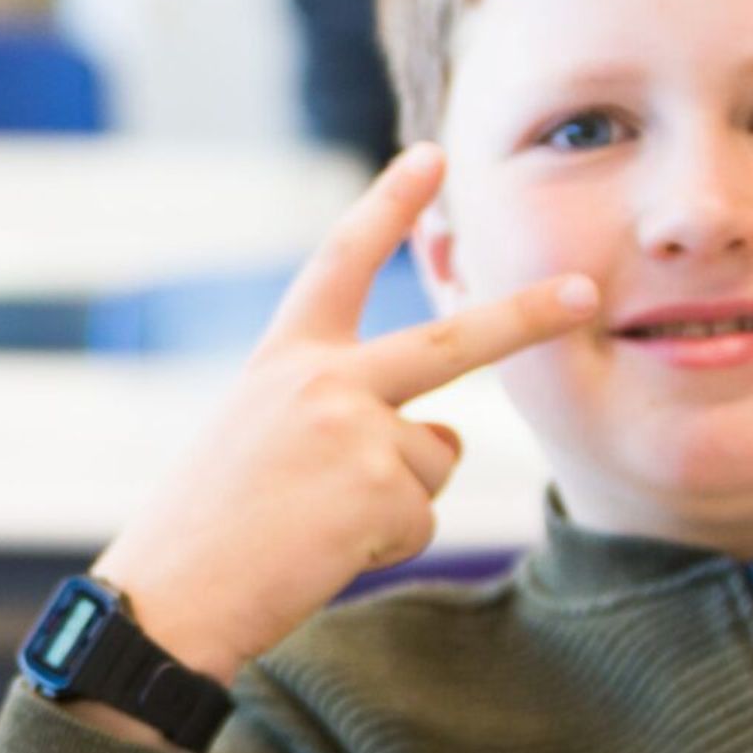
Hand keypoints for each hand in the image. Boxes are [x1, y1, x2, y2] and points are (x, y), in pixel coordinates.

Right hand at [93, 146, 595, 692]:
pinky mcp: (378, 488)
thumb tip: (449, 442)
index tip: (431, 155)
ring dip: (394, 501)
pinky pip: (423, 518)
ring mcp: (354, 429)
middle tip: (585, 292)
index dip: (388, 205)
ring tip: (312, 524)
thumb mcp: (255, 436)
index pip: (341, 262)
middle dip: (526, 316)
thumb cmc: (207, 528)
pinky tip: (319, 550)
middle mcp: (322, 379)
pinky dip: (384, 544)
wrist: (167, 597)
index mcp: (283, 358)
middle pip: (450, 341)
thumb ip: (340, 413)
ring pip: (434, 460)